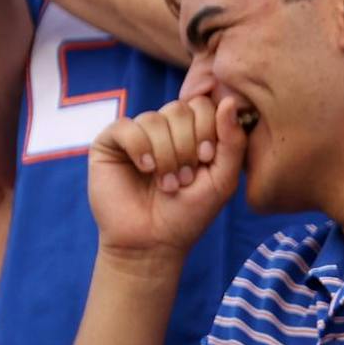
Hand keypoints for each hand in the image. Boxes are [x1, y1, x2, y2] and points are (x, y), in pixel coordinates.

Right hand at [88, 96, 245, 259]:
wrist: (153, 242)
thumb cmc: (190, 213)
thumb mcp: (223, 179)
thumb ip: (233, 142)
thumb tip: (230, 102)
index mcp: (193, 133)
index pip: (204, 105)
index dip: (208, 129)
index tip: (207, 160)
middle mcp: (165, 129)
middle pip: (181, 108)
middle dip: (187, 146)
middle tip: (185, 178)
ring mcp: (137, 133)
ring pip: (154, 118)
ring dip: (165, 155)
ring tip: (167, 183)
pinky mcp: (110, 142)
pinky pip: (126, 126)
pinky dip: (140, 148)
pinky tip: (145, 170)